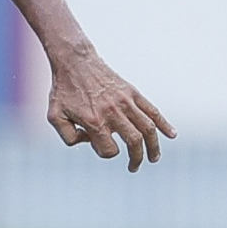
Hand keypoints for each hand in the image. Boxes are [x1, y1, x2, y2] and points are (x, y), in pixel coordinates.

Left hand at [46, 54, 175, 171]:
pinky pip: (152, 110)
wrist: (74, 61)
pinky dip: (164, 123)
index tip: (99, 145)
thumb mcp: (54, 116)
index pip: (109, 150)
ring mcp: (125, 101)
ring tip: (154, 158)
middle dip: (136, 158)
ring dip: (154, 147)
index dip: (105, 153)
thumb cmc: (63, 90)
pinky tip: (172, 135)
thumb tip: (89, 142)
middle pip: (134, 142)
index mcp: (94, 121)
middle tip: (134, 166)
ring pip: (148, 129)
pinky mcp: (131, 92)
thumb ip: (67, 137)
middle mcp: (112, 112)